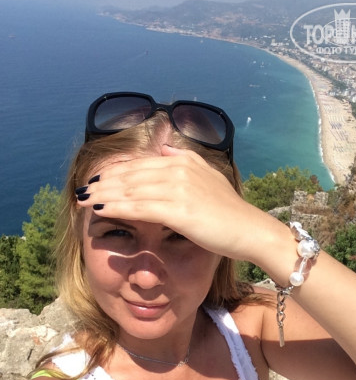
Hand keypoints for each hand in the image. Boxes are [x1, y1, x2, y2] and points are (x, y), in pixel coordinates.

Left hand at [77, 146, 267, 259]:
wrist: (249, 230)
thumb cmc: (228, 211)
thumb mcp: (208, 177)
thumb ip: (185, 160)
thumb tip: (164, 149)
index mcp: (183, 161)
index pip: (139, 164)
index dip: (114, 173)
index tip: (96, 181)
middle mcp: (178, 169)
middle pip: (130, 174)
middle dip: (102, 183)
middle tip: (81, 191)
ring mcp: (179, 188)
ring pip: (130, 190)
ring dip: (102, 195)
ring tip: (82, 201)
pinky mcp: (179, 210)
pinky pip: (139, 207)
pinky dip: (115, 207)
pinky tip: (99, 210)